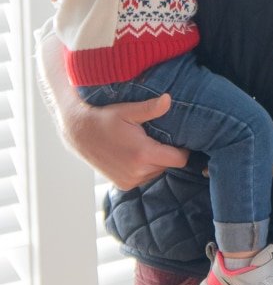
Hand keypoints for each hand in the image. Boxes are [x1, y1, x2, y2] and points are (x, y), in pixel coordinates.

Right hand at [64, 92, 189, 191]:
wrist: (78, 134)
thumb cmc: (104, 119)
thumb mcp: (127, 111)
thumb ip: (151, 108)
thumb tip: (169, 99)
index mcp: (143, 154)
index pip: (179, 159)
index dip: (182, 150)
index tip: (178, 140)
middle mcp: (137, 172)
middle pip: (168, 166)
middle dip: (166, 153)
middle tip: (156, 138)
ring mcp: (130, 181)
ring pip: (157, 172)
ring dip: (155, 161)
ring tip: (142, 145)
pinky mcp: (123, 185)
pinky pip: (144, 178)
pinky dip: (143, 168)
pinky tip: (133, 155)